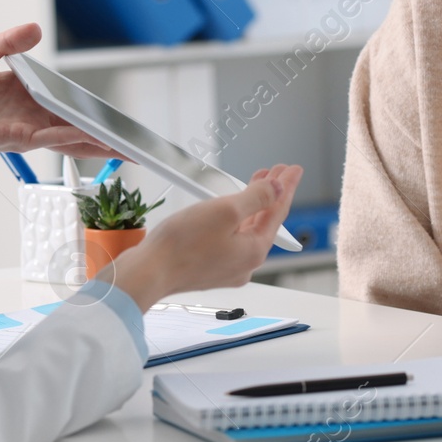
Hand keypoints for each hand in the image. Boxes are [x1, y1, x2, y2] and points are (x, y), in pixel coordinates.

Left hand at [0, 23, 111, 183]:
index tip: (102, 108)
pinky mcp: (14, 139)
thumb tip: (35, 29)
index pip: (57, 99)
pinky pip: (49, 138)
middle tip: (128, 137)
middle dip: (100, 131)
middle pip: (70, 123)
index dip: (80, 104)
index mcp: (17, 95)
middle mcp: (25, 115)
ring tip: (123, 146)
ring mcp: (23, 129)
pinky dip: (71, 137)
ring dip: (95, 140)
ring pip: (67, 135)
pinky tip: (91, 136)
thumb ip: (8, 43)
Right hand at [110, 165, 303, 311]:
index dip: (287, 187)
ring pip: (246, 229)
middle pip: (265, 221)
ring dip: (252, 204)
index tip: (294, 169)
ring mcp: (225, 268)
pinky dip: (235, 218)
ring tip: (257, 182)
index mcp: (253, 251)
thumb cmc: (181, 245)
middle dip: (271, 194)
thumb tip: (278, 190)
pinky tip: (229, 206)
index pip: (278, 213)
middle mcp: (244, 264)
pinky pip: (229, 238)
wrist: (147, 273)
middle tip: (277, 172)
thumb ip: (256, 198)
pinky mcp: (207, 267)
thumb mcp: (225, 211)